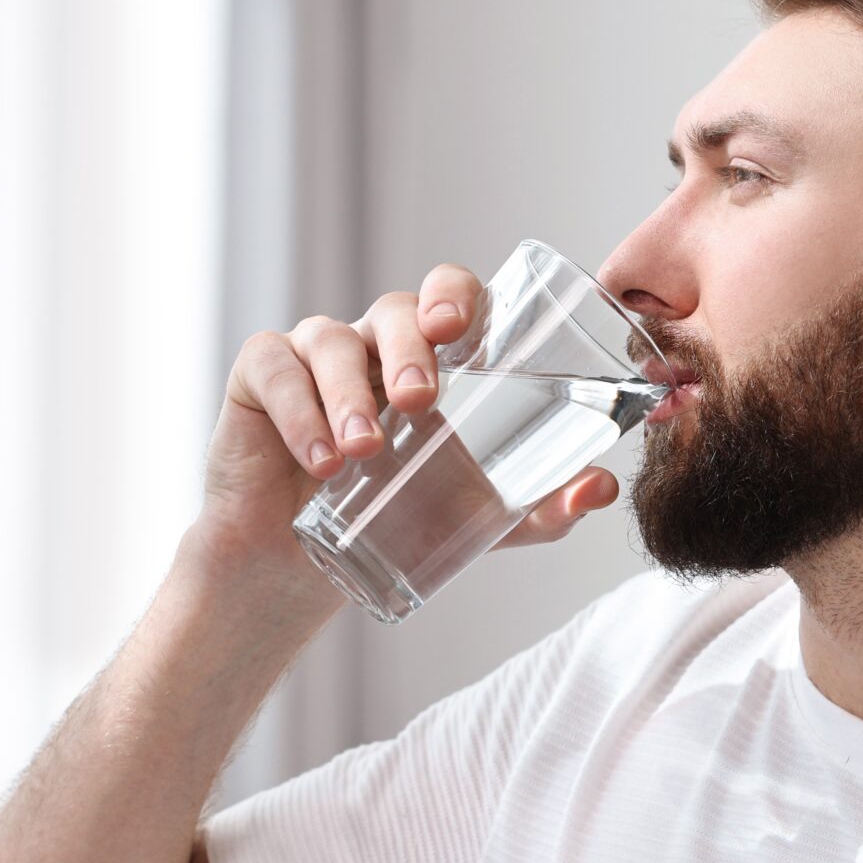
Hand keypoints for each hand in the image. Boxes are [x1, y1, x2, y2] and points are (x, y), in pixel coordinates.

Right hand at [194, 263, 624, 582]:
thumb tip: (604, 487)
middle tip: (419, 400)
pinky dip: (298, 412)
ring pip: (332, 341)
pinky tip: (318, 459)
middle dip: (408, 346)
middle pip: (394, 308)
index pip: (450, 296)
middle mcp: (374, 344)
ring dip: (349, 393)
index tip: (460, 327)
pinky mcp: (258, 377)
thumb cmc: (400, 518)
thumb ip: (542, 506)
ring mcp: (313, 354)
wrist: (303, 567)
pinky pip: (275, 370)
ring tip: (361, 452)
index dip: (456, 294)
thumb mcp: (480, 519)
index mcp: (433, 357)